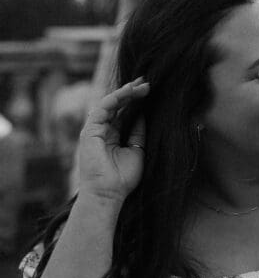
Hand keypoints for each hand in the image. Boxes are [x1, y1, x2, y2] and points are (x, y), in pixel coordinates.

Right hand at [77, 78, 149, 201]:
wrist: (109, 194)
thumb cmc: (122, 179)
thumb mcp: (137, 150)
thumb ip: (138, 132)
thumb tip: (143, 114)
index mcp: (112, 135)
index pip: (123, 112)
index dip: (135, 101)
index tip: (149, 91)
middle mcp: (102, 130)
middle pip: (116, 105)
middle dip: (131, 92)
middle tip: (147, 83)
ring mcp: (94, 129)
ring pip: (110, 103)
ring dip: (126, 92)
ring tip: (142, 85)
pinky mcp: (89, 130)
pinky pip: (103, 108)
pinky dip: (116, 98)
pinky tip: (129, 92)